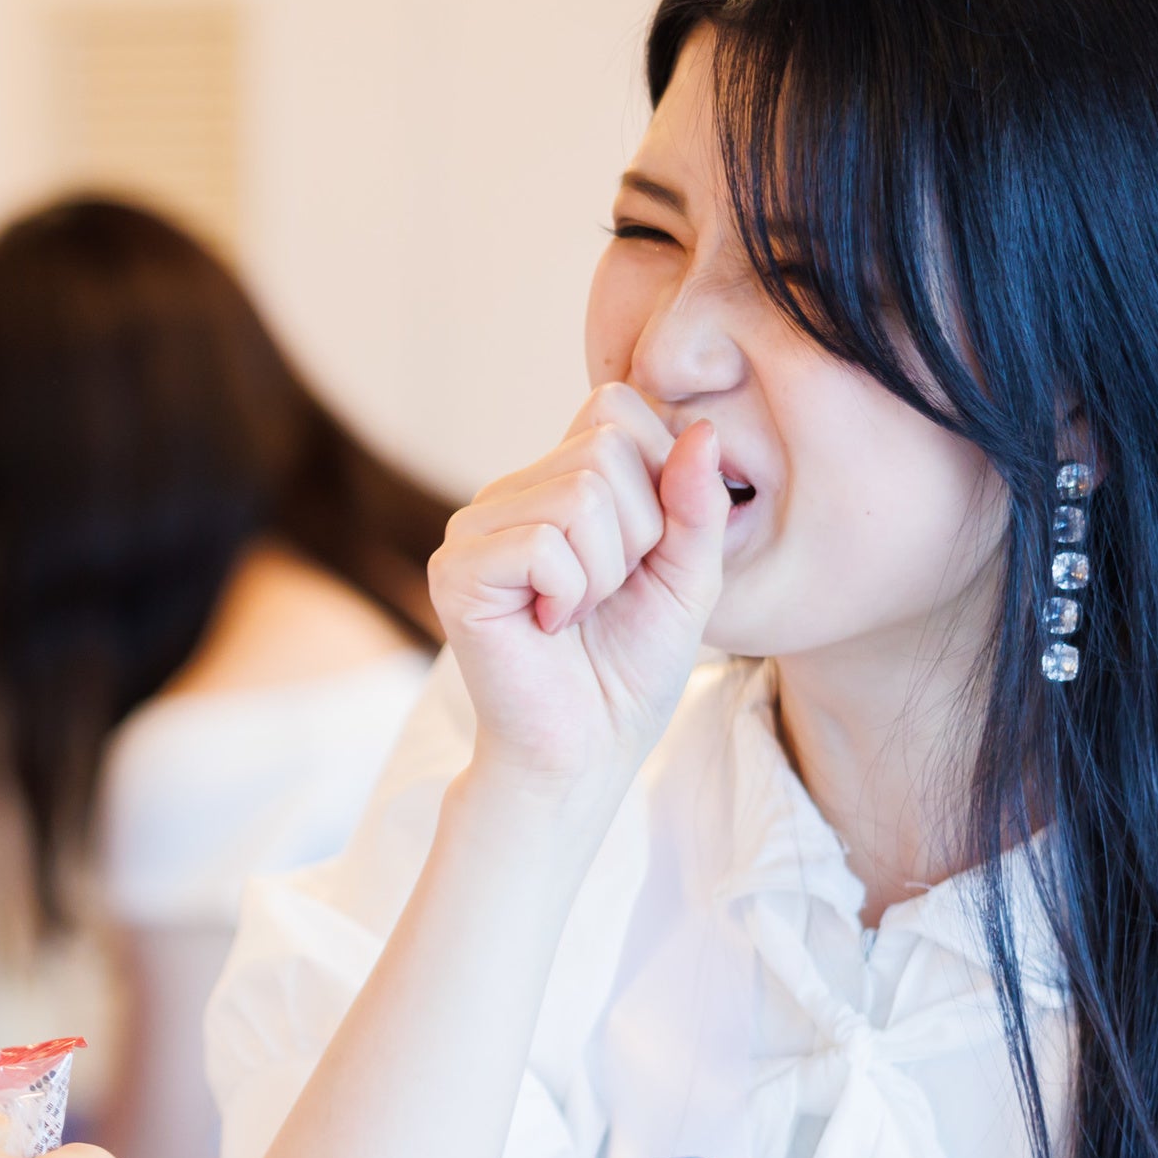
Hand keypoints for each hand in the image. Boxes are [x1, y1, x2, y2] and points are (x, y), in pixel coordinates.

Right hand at [426, 384, 728, 794]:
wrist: (584, 751)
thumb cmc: (631, 670)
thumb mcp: (690, 577)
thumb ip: (697, 505)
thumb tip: (701, 429)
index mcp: (559, 482)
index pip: (615, 405)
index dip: (657, 472)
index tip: (647, 551)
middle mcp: (509, 493)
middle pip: (605, 446)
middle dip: (640, 532)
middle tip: (610, 593)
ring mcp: (474, 528)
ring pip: (580, 493)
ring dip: (606, 570)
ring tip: (580, 612)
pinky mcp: (456, 570)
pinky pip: (542, 542)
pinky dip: (570, 593)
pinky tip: (549, 626)